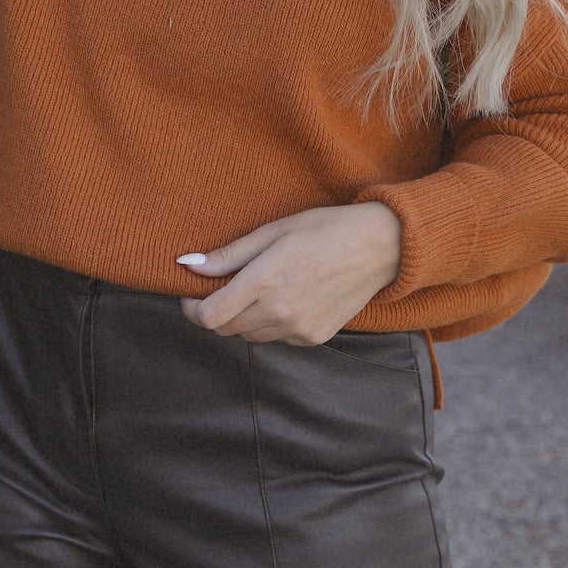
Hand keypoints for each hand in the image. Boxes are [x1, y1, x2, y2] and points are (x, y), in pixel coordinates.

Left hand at [176, 202, 402, 344]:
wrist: (378, 248)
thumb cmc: (324, 229)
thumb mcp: (272, 232)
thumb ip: (228, 255)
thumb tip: (188, 265)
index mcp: (264, 282)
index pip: (209, 316)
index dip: (192, 308)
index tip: (191, 294)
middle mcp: (279, 312)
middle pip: (225, 329)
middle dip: (214, 311)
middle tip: (221, 288)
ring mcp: (297, 329)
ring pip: (249, 336)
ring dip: (242, 318)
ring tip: (259, 289)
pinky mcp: (313, 338)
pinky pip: (275, 337)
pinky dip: (269, 323)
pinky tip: (285, 298)